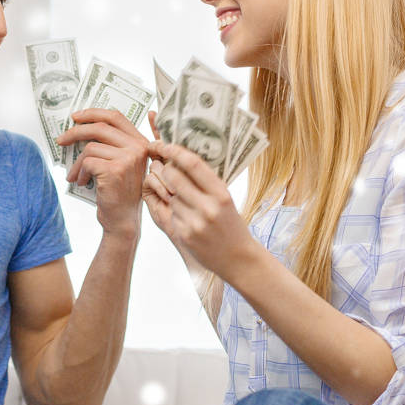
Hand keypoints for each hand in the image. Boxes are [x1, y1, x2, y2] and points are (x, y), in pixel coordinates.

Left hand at [56, 109, 150, 237]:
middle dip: (75, 132)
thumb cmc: (118, 191)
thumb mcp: (121, 163)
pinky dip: (80, 172)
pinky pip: (88, 162)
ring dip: (77, 163)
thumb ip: (111, 144)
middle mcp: (138, 147)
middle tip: (61, 140)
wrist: (123, 219)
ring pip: (90, 148)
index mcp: (140, 142)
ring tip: (75, 174)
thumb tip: (81, 126)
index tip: (76, 117)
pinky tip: (83, 182)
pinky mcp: (115, 170)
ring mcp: (128, 158)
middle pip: (99, 127)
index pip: (115, 116)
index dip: (93, 113)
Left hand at [145, 141, 260, 281]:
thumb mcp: (225, 199)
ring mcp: (195, 222)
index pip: (193, 164)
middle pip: (174, 177)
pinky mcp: (185, 234)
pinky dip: (175, 212)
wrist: (238, 259)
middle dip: (166, 170)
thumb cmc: (231, 225)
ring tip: (186, 201)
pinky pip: (171, 213)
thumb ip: (206, 182)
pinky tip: (187, 218)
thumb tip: (180, 158)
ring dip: (172, 194)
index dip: (175, 151)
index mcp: (221, 193)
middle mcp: (208, 207)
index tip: (166, 145)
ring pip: (170, 196)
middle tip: (165, 168)